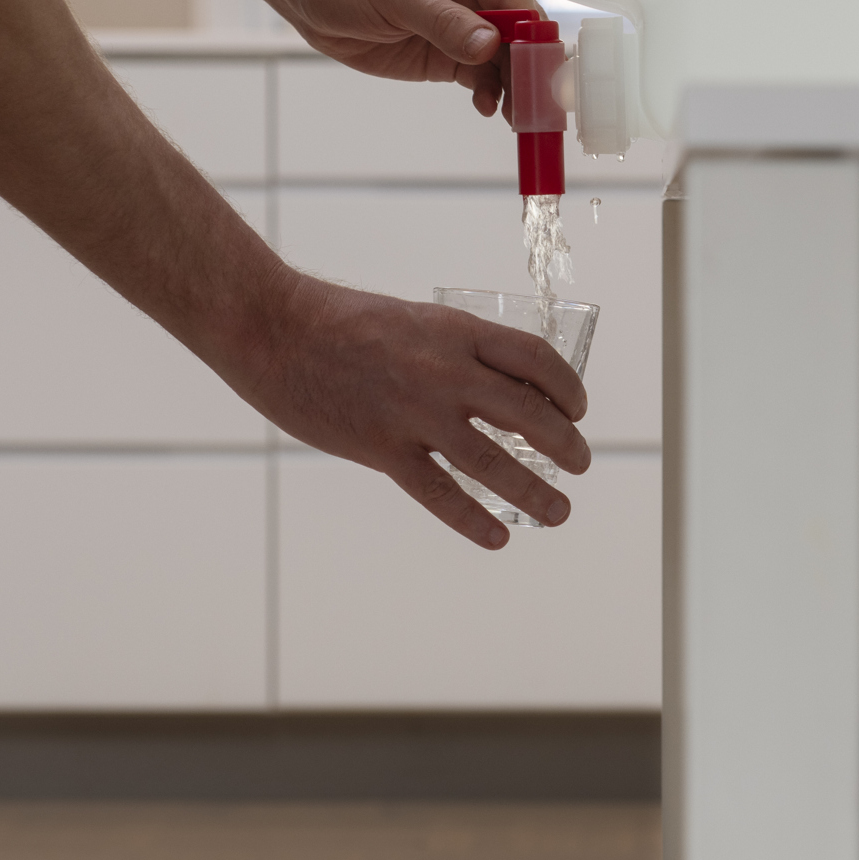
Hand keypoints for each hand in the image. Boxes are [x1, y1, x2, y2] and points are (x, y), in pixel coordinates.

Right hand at [233, 274, 591, 547]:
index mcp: (456, 331)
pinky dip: (474, 520)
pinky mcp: (383, 449)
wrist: (276, 331)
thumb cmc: (338, 322)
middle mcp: (446, 371)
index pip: (536, 360)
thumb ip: (450, 352)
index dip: (568, 389)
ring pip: (495, 462)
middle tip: (582, 465)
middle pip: (530, 414)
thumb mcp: (411, 322)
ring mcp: (416, 413)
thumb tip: (491, 386)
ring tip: (560, 511)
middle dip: (566, 445)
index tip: (577, 409)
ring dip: (536, 491)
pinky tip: (498, 537)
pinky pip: (441, 493)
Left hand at [267, 0, 534, 116]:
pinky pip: (481, 76)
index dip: (531, 32)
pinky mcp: (448, 52)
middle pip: (518, 32)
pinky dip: (490, 93)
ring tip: (515, 116)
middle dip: (528, 67)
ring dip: (513, 87)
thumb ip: (443, 20)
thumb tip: (489, 46)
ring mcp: (464, 24)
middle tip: (536, 102)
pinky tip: (488, 107)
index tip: (539, 66)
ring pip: (504, 59)